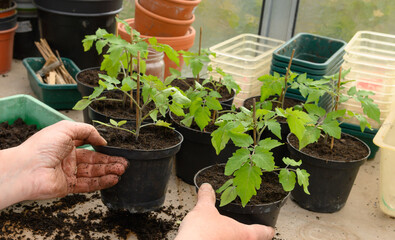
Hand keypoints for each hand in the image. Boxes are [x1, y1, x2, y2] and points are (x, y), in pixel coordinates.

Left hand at [0, 120, 127, 209]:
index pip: (88, 145)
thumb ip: (88, 131)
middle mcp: (68, 158)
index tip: (113, 149)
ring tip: (123, 169)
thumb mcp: (67, 128)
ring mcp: (68, 173)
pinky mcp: (68, 187)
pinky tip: (113, 179)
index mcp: (66, 143)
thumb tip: (102, 141)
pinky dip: (102, 182)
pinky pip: (88, 184)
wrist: (27, 169)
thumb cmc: (42, 146)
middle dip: (110, 161)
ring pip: (93, 172)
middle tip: (124, 162)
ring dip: (109, 171)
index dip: (101, 147)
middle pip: (94, 160)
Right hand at [175, 183, 274, 239]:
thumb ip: (207, 198)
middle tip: (250, 232)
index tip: (271, 229)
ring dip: (236, 239)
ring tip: (230, 234)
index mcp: (244, 234)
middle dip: (250, 236)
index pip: (263, 232)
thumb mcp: (204, 210)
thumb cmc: (201, 234)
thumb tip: (207, 188)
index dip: (268, 230)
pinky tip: (215, 239)